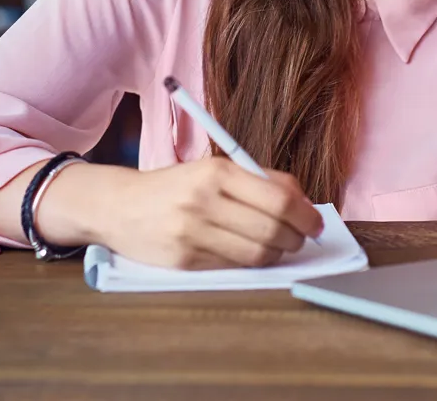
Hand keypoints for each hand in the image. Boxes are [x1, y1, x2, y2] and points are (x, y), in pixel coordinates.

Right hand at [77, 158, 324, 269]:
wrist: (119, 206)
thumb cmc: (176, 187)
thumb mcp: (213, 169)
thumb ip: (258, 180)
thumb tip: (303, 202)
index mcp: (217, 171)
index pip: (279, 199)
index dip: (307, 215)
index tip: (316, 223)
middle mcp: (204, 201)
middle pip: (273, 229)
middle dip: (296, 238)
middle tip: (301, 238)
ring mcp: (193, 233)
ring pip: (257, 253)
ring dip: (277, 253)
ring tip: (277, 246)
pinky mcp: (184, 261)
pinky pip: (233, 266)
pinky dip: (249, 262)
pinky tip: (248, 252)